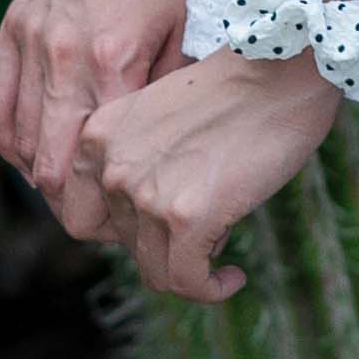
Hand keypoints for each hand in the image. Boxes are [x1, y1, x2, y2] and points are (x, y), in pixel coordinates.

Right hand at [0, 0, 199, 237]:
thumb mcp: (189, 38)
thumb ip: (163, 102)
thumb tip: (156, 163)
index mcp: (108, 62)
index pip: (82, 167)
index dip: (96, 211)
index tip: (119, 226)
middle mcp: (59, 52)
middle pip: (43, 165)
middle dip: (67, 205)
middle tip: (97, 220)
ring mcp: (30, 35)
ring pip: (14, 136)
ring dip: (37, 172)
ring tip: (70, 187)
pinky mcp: (16, 20)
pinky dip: (9, 134)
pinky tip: (29, 151)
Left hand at [75, 48, 342, 304]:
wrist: (278, 69)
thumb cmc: (231, 92)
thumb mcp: (155, 119)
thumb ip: (133, 163)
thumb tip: (136, 229)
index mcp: (97, 136)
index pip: (81, 218)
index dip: (120, 233)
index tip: (157, 231)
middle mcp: (111, 166)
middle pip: (124, 246)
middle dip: (162, 244)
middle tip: (201, 229)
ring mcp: (146, 193)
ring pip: (155, 271)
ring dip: (190, 268)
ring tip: (221, 244)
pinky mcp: (185, 217)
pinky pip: (188, 282)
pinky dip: (211, 288)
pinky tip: (233, 276)